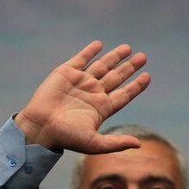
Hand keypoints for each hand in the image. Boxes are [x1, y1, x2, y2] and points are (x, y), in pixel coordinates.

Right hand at [14, 41, 150, 153]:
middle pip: (117, 77)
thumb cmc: (66, 137)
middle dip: (129, 67)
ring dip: (115, 57)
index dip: (136, 86)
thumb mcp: (94, 143)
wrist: (40, 126)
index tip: (147, 76)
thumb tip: (139, 144)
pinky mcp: (66, 72)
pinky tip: (100, 44)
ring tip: (128, 48)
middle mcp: (93, 93)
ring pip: (102, 65)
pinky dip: (90, 51)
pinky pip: (81, 58)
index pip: (124, 94)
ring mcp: (80, 82)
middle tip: (143, 57)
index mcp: (102, 108)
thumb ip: (116, 143)